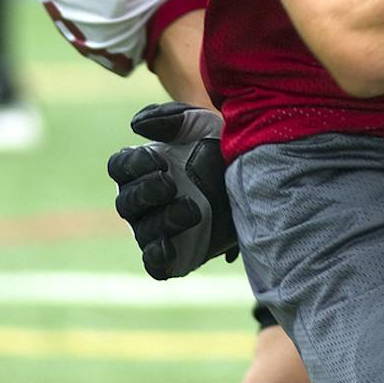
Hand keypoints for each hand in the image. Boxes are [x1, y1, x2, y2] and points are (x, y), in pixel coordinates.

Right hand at [107, 102, 235, 280]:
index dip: (132, 165)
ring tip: (193, 209)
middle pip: (125, 201)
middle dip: (146, 192)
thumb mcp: (202, 123)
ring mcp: (160, 228)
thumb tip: (135, 126)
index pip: (119, 167)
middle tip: (171, 183)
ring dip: (163, 219)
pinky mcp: (179, 254)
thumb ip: (169, 117)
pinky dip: (156, 258)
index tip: (160, 160)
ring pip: (144, 231)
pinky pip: (154, 264)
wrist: (264, 178)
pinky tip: (168, 247)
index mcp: (144, 168)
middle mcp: (146, 201)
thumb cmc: (224, 146)